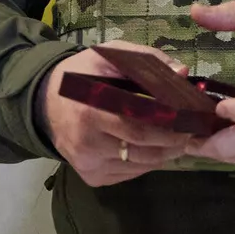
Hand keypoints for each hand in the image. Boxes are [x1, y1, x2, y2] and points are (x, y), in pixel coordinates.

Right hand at [38, 45, 195, 186]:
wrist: (45, 102)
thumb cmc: (82, 75)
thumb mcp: (108, 56)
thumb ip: (146, 60)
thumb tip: (182, 72)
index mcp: (90, 109)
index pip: (138, 125)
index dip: (168, 126)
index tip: (189, 119)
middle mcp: (87, 142)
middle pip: (142, 149)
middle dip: (172, 143)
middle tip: (189, 133)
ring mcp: (87, 163)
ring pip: (138, 165)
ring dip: (163, 156)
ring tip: (178, 142)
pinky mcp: (90, 177)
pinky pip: (128, 174)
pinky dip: (145, 164)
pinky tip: (152, 150)